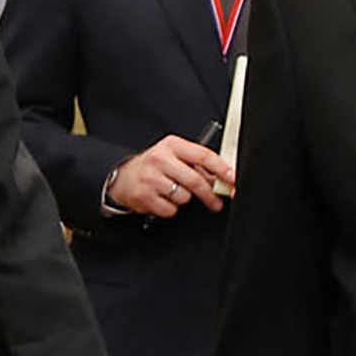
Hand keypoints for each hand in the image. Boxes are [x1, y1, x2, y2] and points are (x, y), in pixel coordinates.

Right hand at [105, 133, 233, 217]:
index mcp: (172, 145)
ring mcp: (151, 178)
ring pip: (184, 197)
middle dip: (209, 195)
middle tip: (216, 202)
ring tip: (173, 192)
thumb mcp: (174, 157)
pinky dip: (170, 208)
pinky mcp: (144, 196)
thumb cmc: (154, 167)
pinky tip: (162, 199)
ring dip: (184, 199)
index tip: (233, 180)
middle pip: (195, 180)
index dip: (222, 169)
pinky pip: (170, 209)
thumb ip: (196, 165)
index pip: (203, 156)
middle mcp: (161, 159)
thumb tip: (222, 179)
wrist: (123, 177)